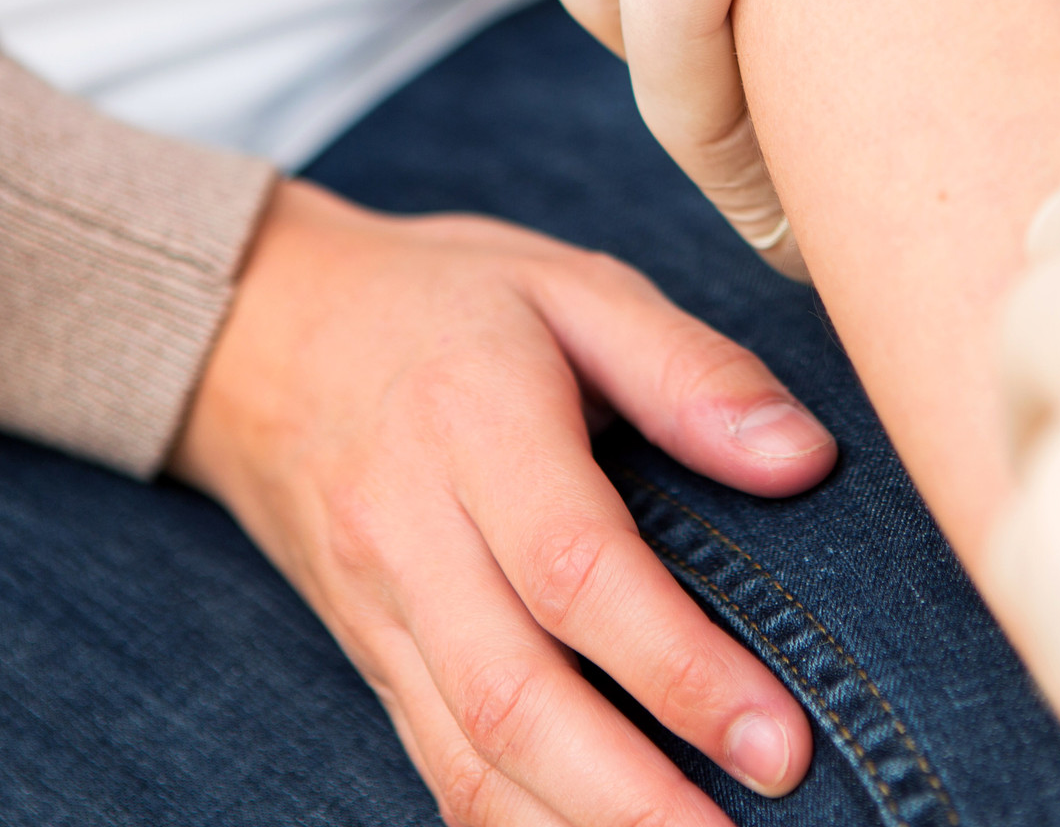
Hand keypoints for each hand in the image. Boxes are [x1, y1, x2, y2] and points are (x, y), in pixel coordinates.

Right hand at [172, 179, 836, 825]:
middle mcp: (411, 532)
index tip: (776, 739)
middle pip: (511, 696)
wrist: (256, 329)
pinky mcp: (370, 659)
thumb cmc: (442, 301)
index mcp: (476, 422)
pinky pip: (435, 765)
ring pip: (465, 756)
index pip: (575, 570)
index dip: (677, 669)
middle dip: (633, 794)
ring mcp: (380, 610)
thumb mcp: (571, 283)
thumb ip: (688, 371)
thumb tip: (804, 460)